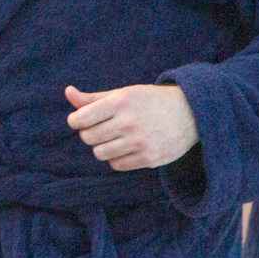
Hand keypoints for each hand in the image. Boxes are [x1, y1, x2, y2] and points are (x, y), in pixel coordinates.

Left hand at [65, 84, 199, 170]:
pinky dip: (116, 158)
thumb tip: (68, 92)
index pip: (81, 118)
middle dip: (89, 133)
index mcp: (120, 102)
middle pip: (88, 137)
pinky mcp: (149, 159)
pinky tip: (126, 147)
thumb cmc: (150, 101)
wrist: (189, 114)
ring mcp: (139, 142)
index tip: (81, 119)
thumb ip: (94, 98)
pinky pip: (116, 164)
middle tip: (102, 127)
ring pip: (100, 153)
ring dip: (102, 146)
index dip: (76, 120)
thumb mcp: (123, 94)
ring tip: (115, 137)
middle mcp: (129, 122)